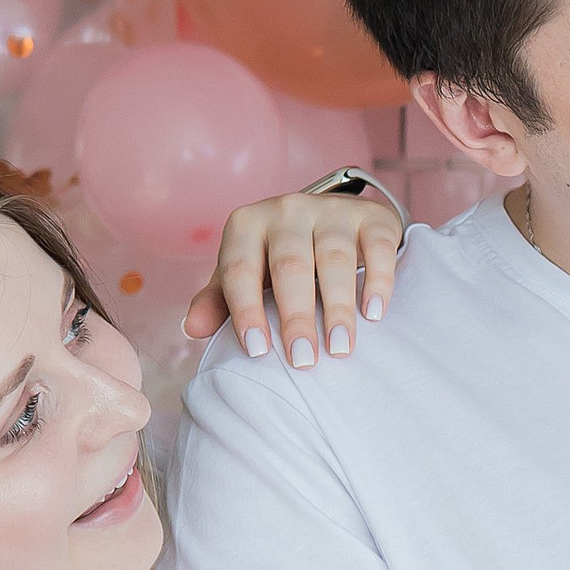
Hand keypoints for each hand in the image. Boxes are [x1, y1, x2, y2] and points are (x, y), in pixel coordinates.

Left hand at [185, 185, 404, 367]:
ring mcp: (331, 210)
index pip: (240, 269)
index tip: (258, 351)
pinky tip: (374, 314)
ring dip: (338, 307)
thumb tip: (192, 330)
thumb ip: (219, 301)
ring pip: (334, 259)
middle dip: (296, 316)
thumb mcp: (246, 274)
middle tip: (303, 360)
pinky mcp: (371, 216)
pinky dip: (377, 281)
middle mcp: (287, 210)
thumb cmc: (278, 257)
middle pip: (290, 266)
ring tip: (341, 348)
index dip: (246, 310)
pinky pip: (376, 247)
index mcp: (247, 224)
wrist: (332, 219)